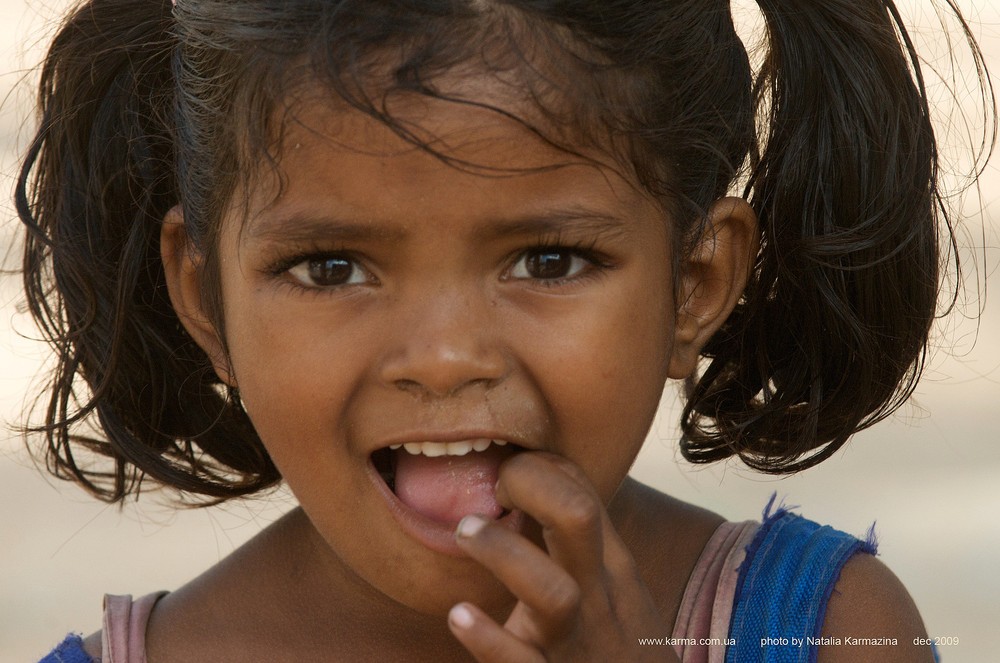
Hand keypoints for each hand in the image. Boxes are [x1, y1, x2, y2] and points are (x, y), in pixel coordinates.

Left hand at [447, 452, 679, 661]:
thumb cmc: (618, 650)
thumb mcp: (615, 593)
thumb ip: (580, 548)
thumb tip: (540, 487)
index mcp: (612, 570)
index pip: (584, 493)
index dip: (541, 466)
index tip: (507, 469)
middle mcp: (600, 599)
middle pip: (579, 519)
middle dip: (532, 485)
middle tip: (493, 487)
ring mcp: (576, 644)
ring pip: (553, 591)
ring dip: (504, 553)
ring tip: (465, 531)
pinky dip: (489, 640)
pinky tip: (459, 616)